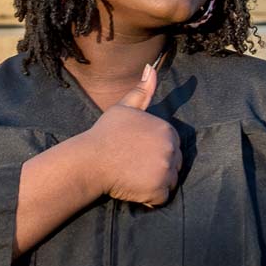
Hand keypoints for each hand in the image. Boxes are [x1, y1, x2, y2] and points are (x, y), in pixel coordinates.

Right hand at [85, 65, 181, 207]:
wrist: (90, 160)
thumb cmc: (105, 133)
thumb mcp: (124, 107)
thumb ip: (143, 90)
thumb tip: (152, 67)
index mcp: (167, 128)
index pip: (172, 146)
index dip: (155, 152)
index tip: (137, 153)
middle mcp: (171, 148)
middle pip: (174, 165)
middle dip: (158, 168)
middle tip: (133, 166)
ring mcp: (166, 169)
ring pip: (170, 182)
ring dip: (155, 183)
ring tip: (133, 177)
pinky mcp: (158, 189)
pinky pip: (162, 198)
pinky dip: (150, 198)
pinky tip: (134, 188)